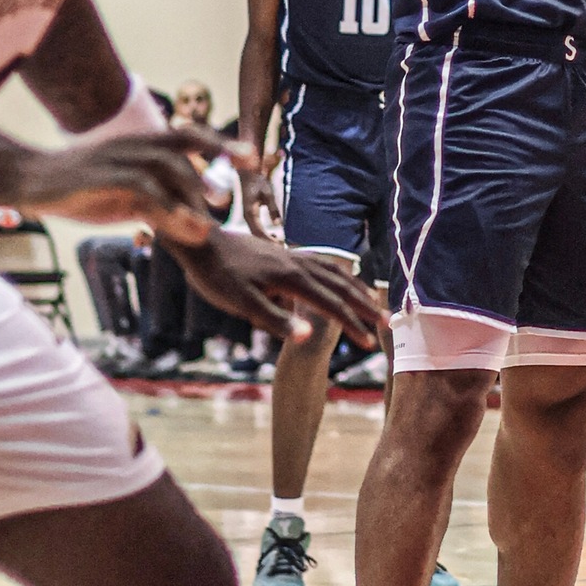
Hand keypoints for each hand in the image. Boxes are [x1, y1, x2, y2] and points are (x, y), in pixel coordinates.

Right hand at [0, 133, 219, 225]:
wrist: (27, 180)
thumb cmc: (78, 187)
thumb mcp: (123, 193)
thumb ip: (157, 199)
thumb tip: (190, 218)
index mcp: (141, 144)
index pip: (189, 135)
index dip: (221, 143)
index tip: (252, 157)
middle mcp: (133, 144)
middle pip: (184, 144)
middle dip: (213, 167)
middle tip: (230, 198)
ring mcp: (117, 158)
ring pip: (165, 166)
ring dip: (192, 191)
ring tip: (210, 221)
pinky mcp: (101, 177)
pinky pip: (142, 190)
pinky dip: (166, 208)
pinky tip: (183, 227)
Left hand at [162, 228, 385, 346]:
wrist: (199, 242)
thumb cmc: (216, 277)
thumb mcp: (241, 304)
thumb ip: (276, 320)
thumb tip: (307, 337)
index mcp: (291, 278)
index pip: (331, 305)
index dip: (352, 325)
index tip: (369, 343)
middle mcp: (297, 263)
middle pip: (341, 285)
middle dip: (365, 306)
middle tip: (387, 323)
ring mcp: (291, 255)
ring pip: (334, 271)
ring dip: (355, 288)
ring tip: (372, 301)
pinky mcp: (283, 253)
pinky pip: (320, 262)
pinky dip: (337, 272)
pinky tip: (337, 277)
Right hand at [240, 164, 282, 240]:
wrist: (248, 173)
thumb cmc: (258, 182)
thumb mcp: (268, 193)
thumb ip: (273, 208)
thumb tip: (278, 224)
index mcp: (250, 213)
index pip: (259, 232)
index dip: (269, 240)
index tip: (280, 244)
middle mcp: (247, 217)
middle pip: (257, 236)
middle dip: (269, 243)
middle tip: (283, 248)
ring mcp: (248, 216)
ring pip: (256, 234)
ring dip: (267, 240)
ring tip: (281, 242)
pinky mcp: (250, 215)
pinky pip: (257, 229)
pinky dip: (265, 235)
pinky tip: (275, 235)